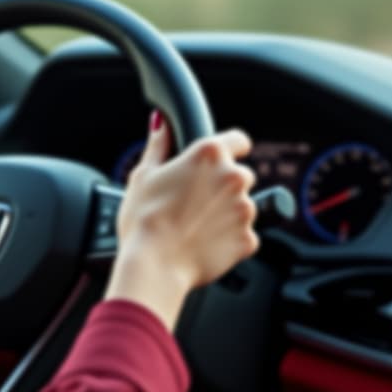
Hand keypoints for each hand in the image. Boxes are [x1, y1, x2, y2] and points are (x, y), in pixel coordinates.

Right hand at [105, 112, 258, 329]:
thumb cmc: (143, 221)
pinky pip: (242, 236)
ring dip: (225, 213)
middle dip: (221, 186)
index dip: (227, 149)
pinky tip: (202, 244)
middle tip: (193, 202)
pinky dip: (228, 240)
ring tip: (194, 227)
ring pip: (242, 206)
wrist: (153, 267)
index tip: (216, 161)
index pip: (238, 140)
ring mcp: (245, 210)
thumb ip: (159, 145)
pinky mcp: (248, 240)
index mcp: (209, 155)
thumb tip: (161, 124)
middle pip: (239, 175)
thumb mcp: (143, 175)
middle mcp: (234, 178)